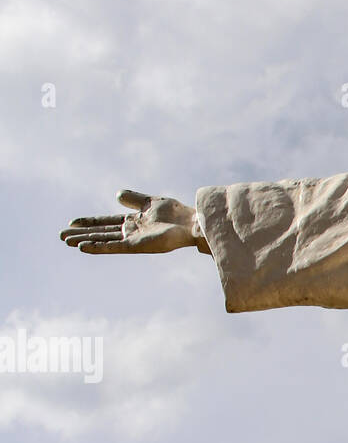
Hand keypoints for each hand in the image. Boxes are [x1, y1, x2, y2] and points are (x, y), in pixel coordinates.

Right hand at [59, 190, 207, 253]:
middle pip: (100, 232)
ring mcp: (131, 239)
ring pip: (102, 240)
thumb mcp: (150, 202)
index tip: (72, 222)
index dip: (89, 222)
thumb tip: (117, 195)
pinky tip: (83, 246)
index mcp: (133, 221)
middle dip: (81, 233)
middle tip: (61, 236)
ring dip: (84, 240)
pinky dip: (98, 246)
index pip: (106, 222)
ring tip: (67, 241)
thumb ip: (133, 199)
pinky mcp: (136, 245)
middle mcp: (130, 231)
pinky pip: (113, 247)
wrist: (190, 222)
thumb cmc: (175, 213)